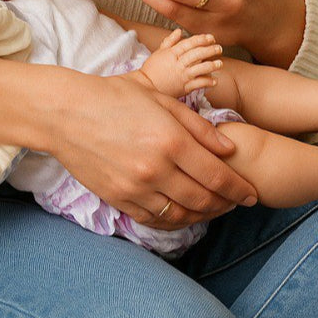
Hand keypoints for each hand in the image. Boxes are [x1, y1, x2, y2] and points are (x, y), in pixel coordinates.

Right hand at [47, 72, 257, 230]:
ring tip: (214, 209)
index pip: (218, 176)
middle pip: (204, 200)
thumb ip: (199, 127)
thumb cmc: (115, 97)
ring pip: (181, 214)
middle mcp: (155, 169)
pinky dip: (174, 220)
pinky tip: (184, 214)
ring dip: (203, 215)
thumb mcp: (162, 100)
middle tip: (237, 203)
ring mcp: (135, 188)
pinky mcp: (118, 198)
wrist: (66, 113)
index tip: (252, 195)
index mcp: (171, 141)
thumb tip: (229, 149)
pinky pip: (154, 219)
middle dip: (227, 204)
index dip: (240, 189)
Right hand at [129, 29, 222, 97]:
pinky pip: (198, 84)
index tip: (211, 37)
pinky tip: (214, 80)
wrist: (145, 86)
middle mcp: (178, 64)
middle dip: (209, 50)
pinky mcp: (184, 88)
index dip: (201, 39)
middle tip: (219, 48)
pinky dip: (207, 82)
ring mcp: (181, 76)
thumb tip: (179, 31)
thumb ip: (170, 41)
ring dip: (211, 66)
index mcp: (172, 53)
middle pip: (196, 55)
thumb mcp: (159, 52)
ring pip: (199, 69)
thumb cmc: (152, 69)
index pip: (189, 44)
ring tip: (220, 63)